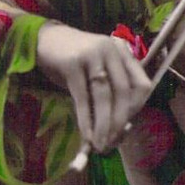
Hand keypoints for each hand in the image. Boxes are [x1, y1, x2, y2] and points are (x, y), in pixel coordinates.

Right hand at [36, 22, 151, 152]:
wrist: (42, 39)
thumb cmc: (73, 61)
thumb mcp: (96, 71)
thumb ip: (109, 92)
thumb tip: (118, 130)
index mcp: (123, 53)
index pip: (141, 85)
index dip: (136, 109)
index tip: (125, 126)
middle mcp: (111, 51)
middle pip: (123, 92)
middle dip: (119, 122)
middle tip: (111, 143)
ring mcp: (92, 54)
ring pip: (104, 95)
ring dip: (103, 124)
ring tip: (99, 145)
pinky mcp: (72, 62)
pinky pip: (82, 97)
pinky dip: (85, 119)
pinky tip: (86, 135)